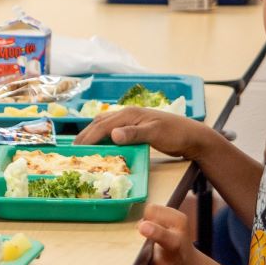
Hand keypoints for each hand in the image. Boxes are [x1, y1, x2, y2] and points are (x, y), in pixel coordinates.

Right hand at [75, 107, 209, 158]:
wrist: (193, 136)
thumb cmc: (176, 134)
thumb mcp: (155, 133)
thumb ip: (134, 134)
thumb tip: (113, 134)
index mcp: (129, 114)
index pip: (102, 125)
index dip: (88, 137)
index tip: (76, 149)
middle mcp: (127, 114)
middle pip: (99, 123)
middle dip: (85, 135)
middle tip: (73, 149)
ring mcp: (131, 120)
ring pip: (104, 124)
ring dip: (92, 134)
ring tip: (82, 146)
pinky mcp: (135, 127)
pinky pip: (112, 129)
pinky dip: (102, 135)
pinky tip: (100, 142)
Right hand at [114, 205, 197, 264]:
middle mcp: (172, 257)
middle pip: (169, 243)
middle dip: (157, 234)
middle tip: (142, 228)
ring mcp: (178, 238)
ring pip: (170, 223)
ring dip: (157, 218)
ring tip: (142, 218)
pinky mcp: (181, 223)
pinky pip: (167, 210)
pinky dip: (155, 210)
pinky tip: (146, 215)